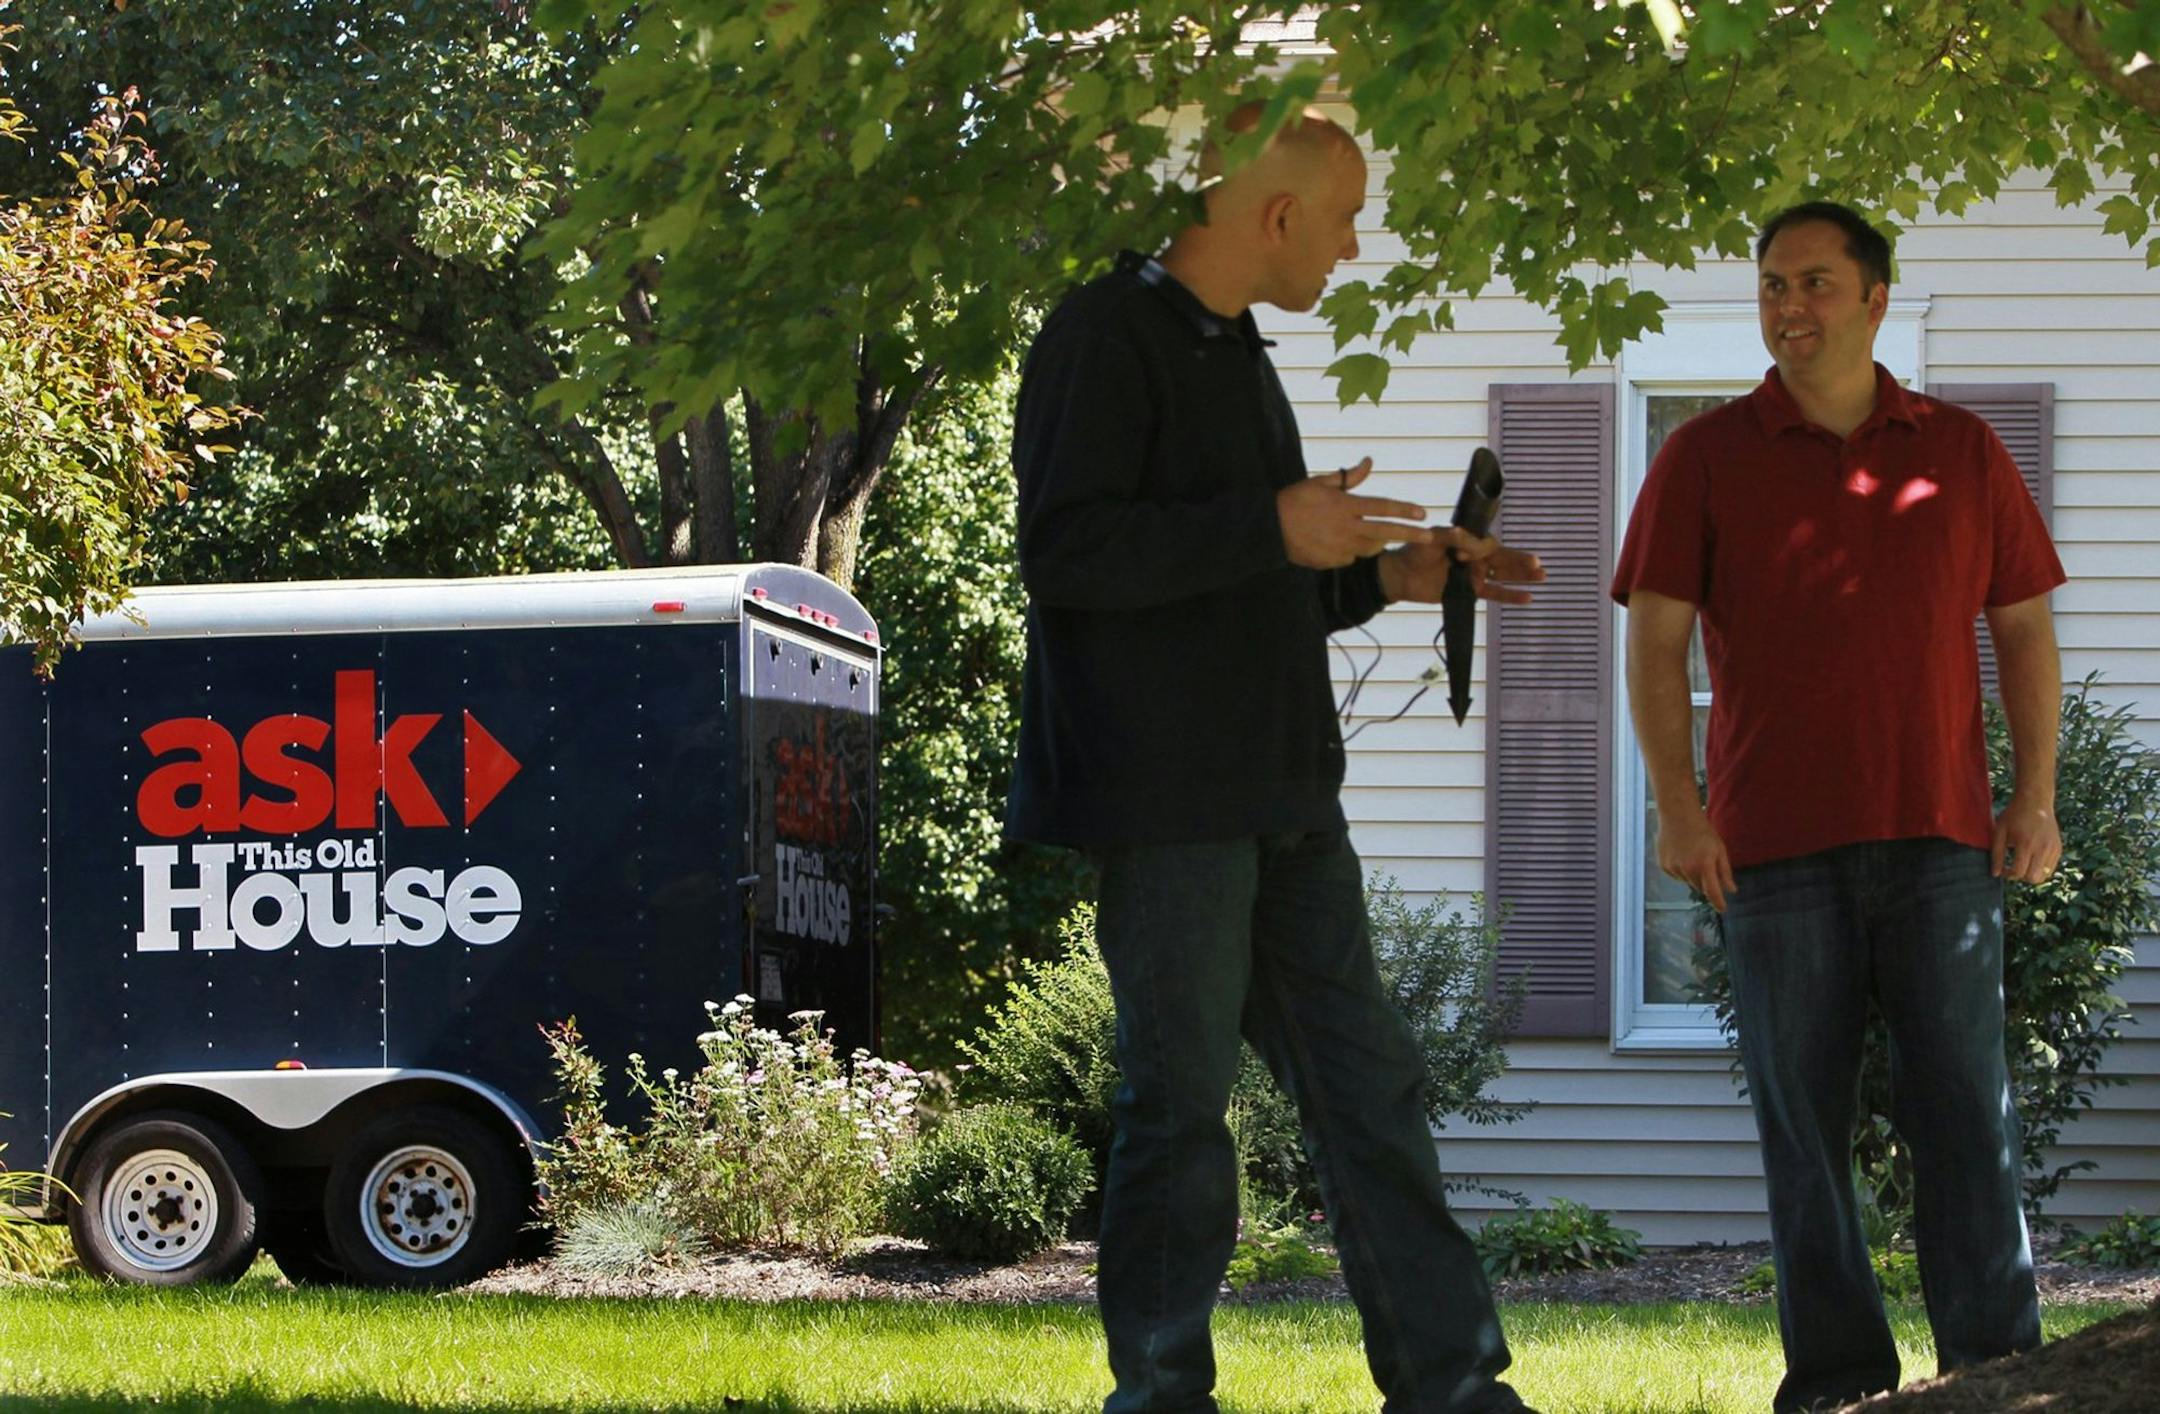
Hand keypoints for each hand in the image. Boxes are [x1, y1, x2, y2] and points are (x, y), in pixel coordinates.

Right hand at [1277, 458, 1428, 569]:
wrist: (1269, 530)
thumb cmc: (1294, 500)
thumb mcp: (1321, 483)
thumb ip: (1349, 477)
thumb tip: (1369, 462)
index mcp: (1345, 505)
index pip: (1382, 507)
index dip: (1405, 510)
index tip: (1423, 513)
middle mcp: (1346, 528)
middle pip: (1385, 532)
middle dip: (1410, 534)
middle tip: (1429, 537)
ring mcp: (1340, 547)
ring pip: (1369, 548)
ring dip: (1375, 542)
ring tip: (1366, 534)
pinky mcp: (1332, 562)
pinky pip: (1350, 558)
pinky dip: (1352, 551)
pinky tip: (1338, 543)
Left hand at [1376, 530, 1544, 604]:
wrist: (1400, 575)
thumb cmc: (1414, 552)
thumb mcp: (1431, 540)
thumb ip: (1450, 538)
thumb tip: (1464, 537)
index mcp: (1468, 540)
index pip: (1486, 544)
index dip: (1479, 549)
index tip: (1461, 556)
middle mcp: (1475, 556)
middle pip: (1503, 558)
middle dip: (1520, 561)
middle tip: (1537, 563)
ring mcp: (1474, 574)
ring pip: (1504, 575)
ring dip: (1522, 576)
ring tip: (1542, 576)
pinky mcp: (1470, 591)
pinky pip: (1495, 593)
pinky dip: (1510, 596)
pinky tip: (1528, 597)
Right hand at [1658, 808, 1736, 913]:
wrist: (1677, 814)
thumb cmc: (1702, 830)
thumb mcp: (1719, 848)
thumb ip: (1724, 871)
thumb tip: (1731, 890)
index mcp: (1704, 864)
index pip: (1712, 892)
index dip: (1719, 903)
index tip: (1723, 909)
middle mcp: (1687, 869)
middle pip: (1699, 887)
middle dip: (1705, 881)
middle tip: (1706, 863)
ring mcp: (1673, 868)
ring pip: (1687, 881)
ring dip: (1692, 874)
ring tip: (1691, 854)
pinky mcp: (1663, 865)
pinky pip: (1676, 875)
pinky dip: (1680, 869)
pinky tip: (1681, 853)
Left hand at [1991, 792, 2060, 883]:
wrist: (2035, 801)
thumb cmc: (2013, 815)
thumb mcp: (1999, 832)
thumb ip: (1996, 854)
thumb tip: (1996, 874)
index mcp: (2026, 844)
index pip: (2019, 872)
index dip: (2008, 875)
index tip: (2003, 869)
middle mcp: (2042, 848)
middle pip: (2033, 878)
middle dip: (2021, 877)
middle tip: (2013, 868)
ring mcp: (2053, 849)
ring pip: (2044, 876)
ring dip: (2032, 875)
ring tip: (2023, 864)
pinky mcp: (2058, 848)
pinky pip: (2051, 869)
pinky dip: (2041, 869)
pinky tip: (2031, 859)